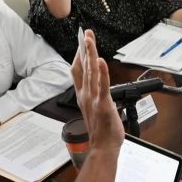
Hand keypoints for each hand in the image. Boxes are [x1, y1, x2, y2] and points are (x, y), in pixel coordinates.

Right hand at [72, 30, 124, 153]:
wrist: (103, 148)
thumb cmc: (101, 131)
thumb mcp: (92, 109)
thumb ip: (92, 95)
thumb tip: (96, 85)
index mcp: (83, 96)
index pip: (78, 71)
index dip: (79, 55)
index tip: (81, 42)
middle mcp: (86, 95)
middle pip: (83, 67)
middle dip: (84, 49)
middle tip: (86, 33)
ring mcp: (93, 99)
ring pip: (91, 73)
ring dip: (90, 55)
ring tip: (89, 40)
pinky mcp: (103, 104)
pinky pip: (103, 86)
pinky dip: (102, 73)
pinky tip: (100, 62)